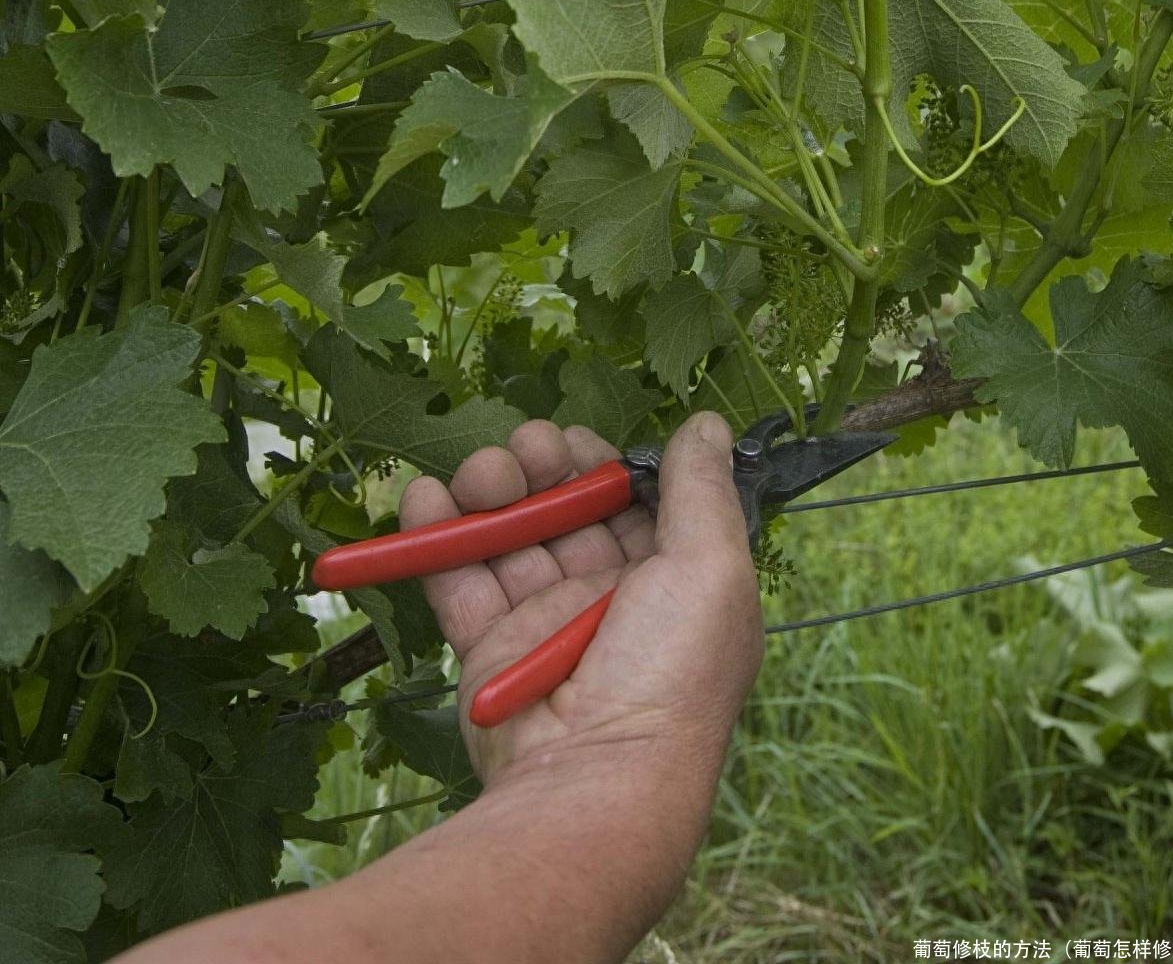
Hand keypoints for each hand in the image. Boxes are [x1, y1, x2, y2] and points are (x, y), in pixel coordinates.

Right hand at [398, 412, 763, 793]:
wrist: (590, 785)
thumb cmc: (668, 674)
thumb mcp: (712, 571)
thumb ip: (703, 490)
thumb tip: (709, 424)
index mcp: (670, 585)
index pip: (633, 505)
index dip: (603, 465)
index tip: (577, 439)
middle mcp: (608, 603)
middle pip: (568, 513)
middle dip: (541, 470)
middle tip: (525, 448)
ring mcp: (545, 626)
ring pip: (511, 539)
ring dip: (489, 493)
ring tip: (478, 473)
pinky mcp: (489, 651)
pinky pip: (458, 582)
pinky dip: (435, 538)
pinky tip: (422, 496)